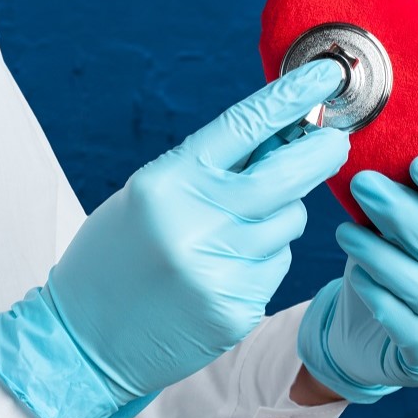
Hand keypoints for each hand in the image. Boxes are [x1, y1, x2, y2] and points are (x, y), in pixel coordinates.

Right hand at [0, 60, 349, 417]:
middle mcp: (195, 224)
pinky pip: (276, 265)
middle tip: (335, 139)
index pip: (243, 126)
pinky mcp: (237, 309)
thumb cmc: (113, 259)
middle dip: (320, 152)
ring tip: (231, 230)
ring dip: (278, 214)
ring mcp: (220, 270)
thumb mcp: (147, 196)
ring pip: (288, 221)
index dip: (292, 97)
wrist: (83, 342)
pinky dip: (261, 258)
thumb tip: (279, 134)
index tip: (326, 76)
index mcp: (166, 184)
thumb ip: (209, 168)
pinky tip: (223, 269)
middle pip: (287, 175)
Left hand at [298, 156, 417, 403]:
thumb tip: (383, 157)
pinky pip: (405, 326)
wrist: (379, 336)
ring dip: (381, 256)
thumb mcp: (414, 231)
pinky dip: (379, 297)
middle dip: (403, 214)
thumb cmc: (403, 264)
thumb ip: (414, 202)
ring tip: (344, 232)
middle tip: (363, 184)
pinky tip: (357, 274)